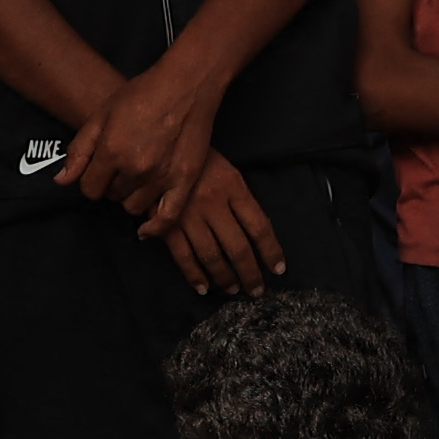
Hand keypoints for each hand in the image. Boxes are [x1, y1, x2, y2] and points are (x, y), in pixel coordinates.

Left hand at [63, 59, 221, 216]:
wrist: (186, 85)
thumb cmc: (143, 94)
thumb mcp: (101, 115)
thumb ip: (79, 150)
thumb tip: (61, 181)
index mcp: (112, 151)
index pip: (89, 189)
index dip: (91, 180)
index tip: (99, 171)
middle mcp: (135, 168)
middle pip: (112, 197)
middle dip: (112, 185)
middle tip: (122, 167)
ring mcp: (161, 177)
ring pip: (134, 208)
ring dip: (131, 197)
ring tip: (138, 178)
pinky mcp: (184, 181)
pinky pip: (166, 218)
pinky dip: (154, 228)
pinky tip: (145, 230)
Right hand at [151, 152, 286, 296]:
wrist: (160, 148)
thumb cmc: (199, 161)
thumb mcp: (228, 172)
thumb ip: (241, 202)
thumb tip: (256, 237)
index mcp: (233, 187)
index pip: (259, 227)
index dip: (271, 251)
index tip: (278, 269)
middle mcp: (213, 203)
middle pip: (238, 247)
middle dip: (250, 274)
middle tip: (256, 290)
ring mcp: (189, 214)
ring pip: (211, 255)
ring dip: (224, 278)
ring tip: (233, 289)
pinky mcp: (166, 223)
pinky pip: (182, 256)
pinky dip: (194, 275)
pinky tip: (203, 287)